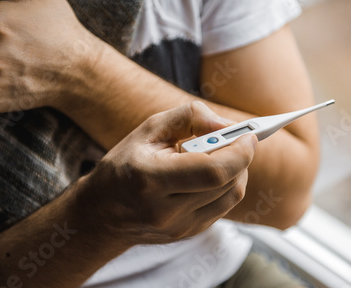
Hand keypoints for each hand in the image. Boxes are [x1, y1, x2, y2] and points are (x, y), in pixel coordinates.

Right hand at [80, 102, 257, 245]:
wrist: (102, 214)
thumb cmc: (125, 165)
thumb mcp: (148, 130)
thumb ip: (189, 117)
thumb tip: (226, 125)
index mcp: (151, 179)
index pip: (213, 171)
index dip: (239, 152)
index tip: (249, 134)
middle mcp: (166, 210)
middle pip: (227, 183)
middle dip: (241, 156)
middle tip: (238, 139)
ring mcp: (179, 228)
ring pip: (231, 197)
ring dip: (237, 171)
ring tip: (223, 155)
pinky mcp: (188, 234)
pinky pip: (223, 207)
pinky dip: (226, 186)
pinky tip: (211, 175)